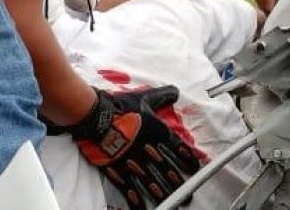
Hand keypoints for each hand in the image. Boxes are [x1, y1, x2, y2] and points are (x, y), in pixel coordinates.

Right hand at [69, 86, 201, 207]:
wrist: (95, 115)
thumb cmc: (119, 106)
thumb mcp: (144, 98)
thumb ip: (162, 96)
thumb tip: (175, 92)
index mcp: (158, 132)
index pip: (178, 149)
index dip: (188, 160)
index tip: (195, 168)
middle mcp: (149, 149)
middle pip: (167, 170)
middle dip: (178, 183)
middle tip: (187, 194)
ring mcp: (134, 161)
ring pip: (151, 182)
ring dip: (161, 193)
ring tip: (169, 202)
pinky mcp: (118, 168)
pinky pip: (129, 187)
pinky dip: (135, 199)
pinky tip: (140, 206)